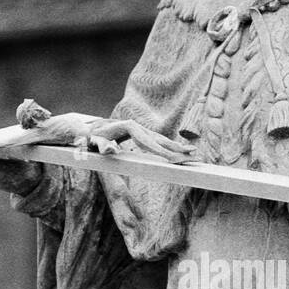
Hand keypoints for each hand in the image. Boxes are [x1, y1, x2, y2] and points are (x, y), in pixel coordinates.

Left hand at [79, 117, 195, 164]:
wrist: (93, 130)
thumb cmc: (94, 138)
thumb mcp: (95, 142)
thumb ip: (102, 146)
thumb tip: (112, 149)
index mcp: (131, 128)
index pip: (151, 144)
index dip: (163, 153)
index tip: (175, 160)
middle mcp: (140, 128)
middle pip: (162, 141)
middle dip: (178, 149)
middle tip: (194, 154)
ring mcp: (143, 132)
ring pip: (163, 141)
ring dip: (179, 148)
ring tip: (194, 153)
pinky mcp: (143, 136)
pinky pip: (160, 144)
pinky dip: (171, 148)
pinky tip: (181, 153)